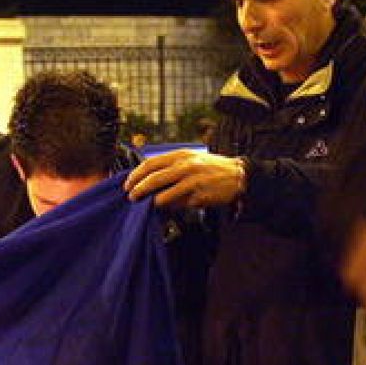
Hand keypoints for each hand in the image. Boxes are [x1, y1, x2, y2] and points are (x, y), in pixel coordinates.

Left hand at [124, 150, 246, 208]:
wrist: (237, 175)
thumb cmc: (212, 168)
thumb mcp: (191, 160)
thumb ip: (172, 168)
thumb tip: (151, 181)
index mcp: (181, 155)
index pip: (151, 163)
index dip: (136, 175)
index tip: (128, 183)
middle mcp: (185, 166)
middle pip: (154, 178)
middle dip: (139, 189)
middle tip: (131, 197)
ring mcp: (192, 181)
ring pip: (164, 194)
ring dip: (152, 202)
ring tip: (146, 205)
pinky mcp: (199, 196)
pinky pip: (179, 204)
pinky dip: (170, 207)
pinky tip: (166, 209)